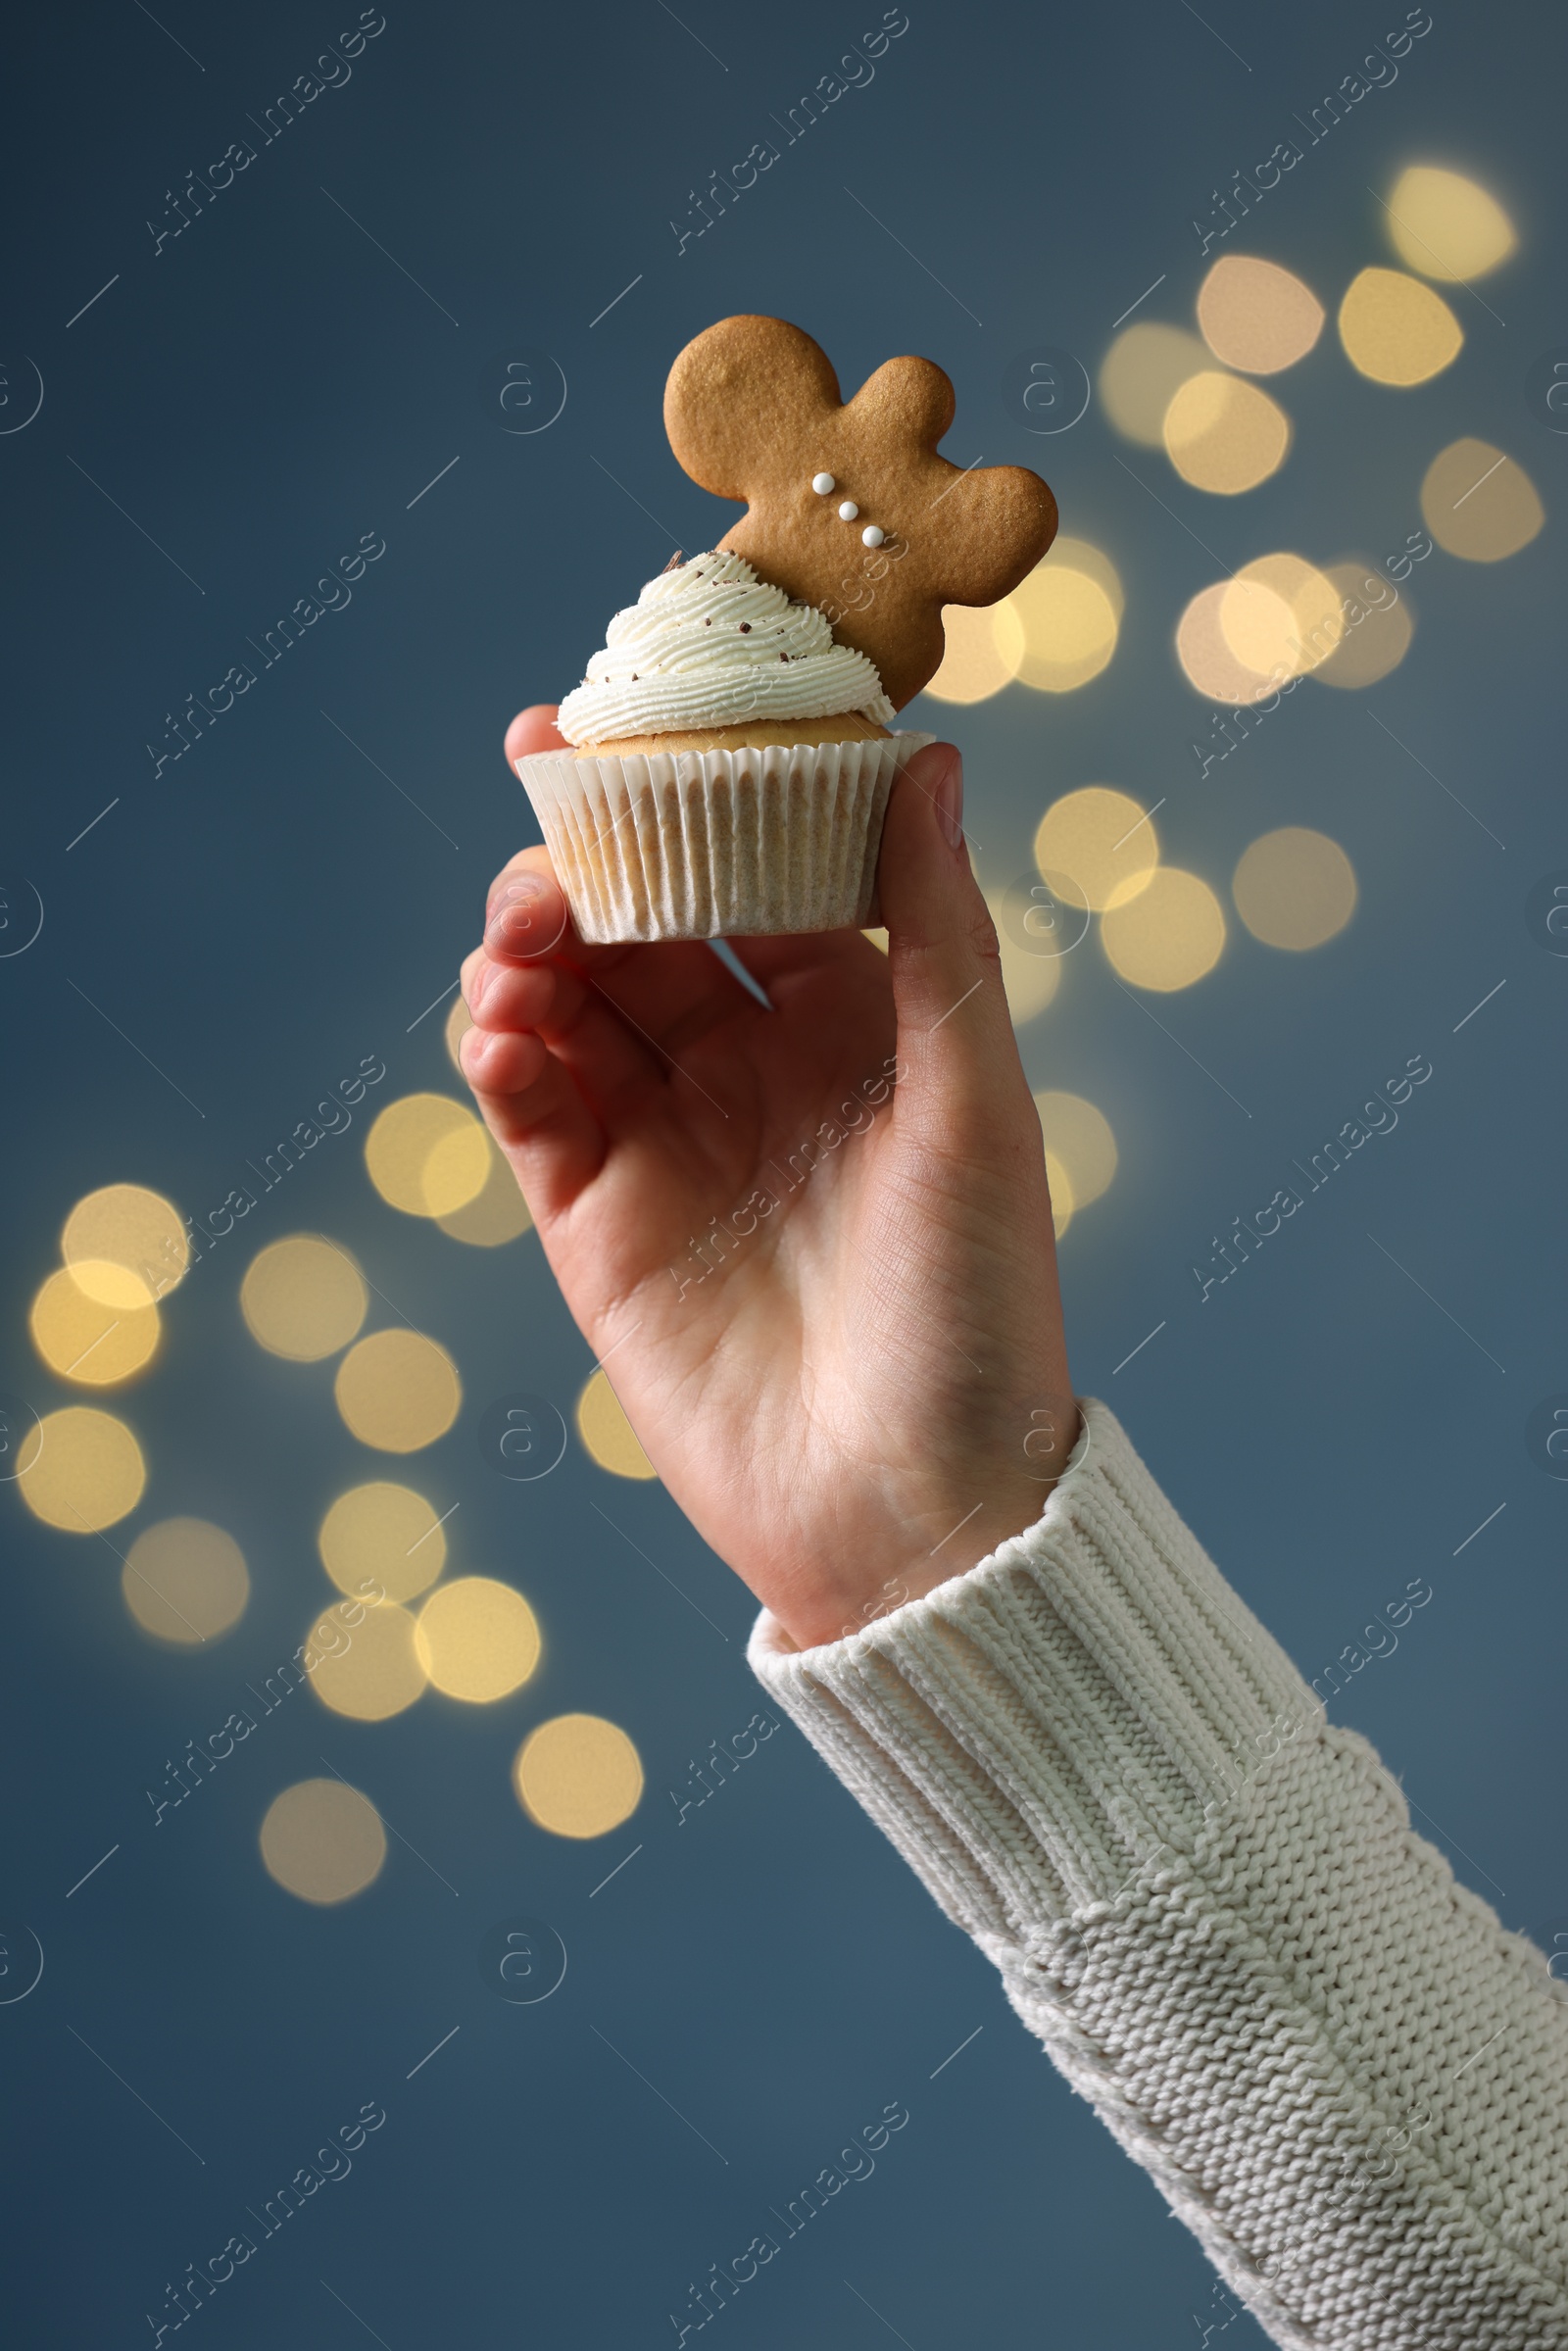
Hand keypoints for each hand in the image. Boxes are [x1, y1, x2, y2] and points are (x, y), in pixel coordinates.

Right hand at [459, 707, 1075, 1650]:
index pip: (753, 871)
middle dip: (585, 861)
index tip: (625, 722)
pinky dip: (503, 1053)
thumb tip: (930, 758)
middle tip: (544, 821)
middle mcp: (752, 1068)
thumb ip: (936, 935)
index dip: (690, 794)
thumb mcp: (974, 1106)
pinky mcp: (594, 1225)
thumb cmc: (979, 1310)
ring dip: (531, 950)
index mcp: (853, 1023)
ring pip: (570, 1002)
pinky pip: (531, 1108)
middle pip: (641, 923)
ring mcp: (667, 1143)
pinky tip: (503, 1027)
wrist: (913, 1512)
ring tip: (525, 940)